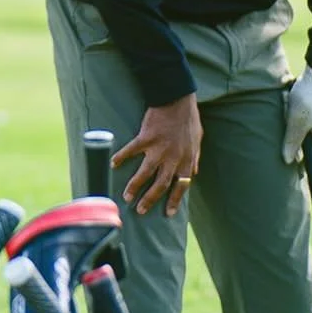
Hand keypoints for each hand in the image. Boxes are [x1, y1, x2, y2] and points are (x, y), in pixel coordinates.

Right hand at [113, 95, 201, 217]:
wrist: (177, 99)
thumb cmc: (188, 118)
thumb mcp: (197, 140)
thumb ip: (194, 158)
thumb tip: (193, 172)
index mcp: (186, 160)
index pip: (181, 186)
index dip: (174, 201)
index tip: (167, 214)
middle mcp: (172, 158)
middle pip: (160, 185)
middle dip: (150, 200)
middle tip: (140, 210)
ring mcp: (158, 149)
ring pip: (145, 173)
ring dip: (135, 187)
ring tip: (126, 196)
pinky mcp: (145, 138)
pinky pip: (131, 151)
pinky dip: (121, 157)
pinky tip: (113, 164)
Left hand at [282, 64, 311, 163]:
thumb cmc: (308, 98)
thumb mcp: (297, 121)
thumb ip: (292, 142)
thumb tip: (287, 161)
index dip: (303, 159)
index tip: (291, 163)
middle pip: (305, 138)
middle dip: (293, 131)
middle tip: (286, 116)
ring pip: (300, 124)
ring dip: (290, 117)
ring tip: (287, 103)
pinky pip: (299, 112)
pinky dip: (291, 109)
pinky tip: (288, 99)